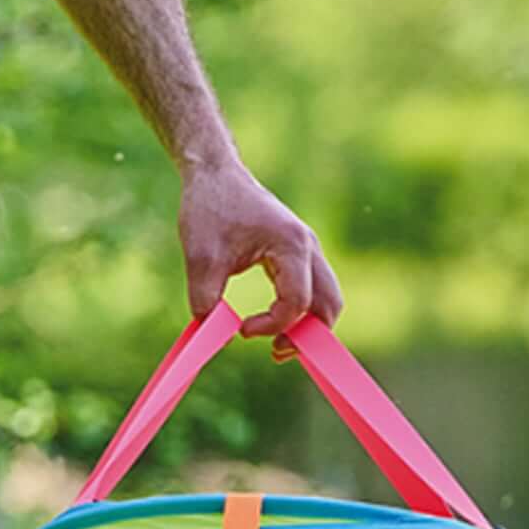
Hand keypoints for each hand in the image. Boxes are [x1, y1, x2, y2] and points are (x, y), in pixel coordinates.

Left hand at [178, 156, 342, 352]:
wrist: (216, 175)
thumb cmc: (210, 209)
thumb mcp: (200, 257)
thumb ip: (205, 298)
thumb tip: (210, 331)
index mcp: (291, 245)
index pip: (297, 302)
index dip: (273, 325)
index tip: (242, 331)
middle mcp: (308, 247)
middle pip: (328, 303)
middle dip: (308, 335)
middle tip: (276, 353)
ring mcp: (306, 249)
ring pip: (325, 297)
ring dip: (307, 325)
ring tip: (277, 346)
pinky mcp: (296, 252)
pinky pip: (312, 288)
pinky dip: (301, 311)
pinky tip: (275, 323)